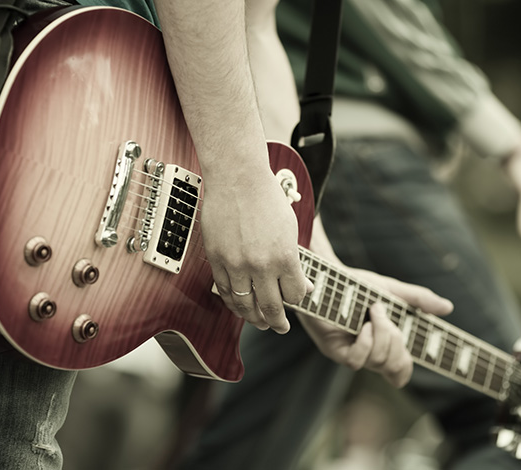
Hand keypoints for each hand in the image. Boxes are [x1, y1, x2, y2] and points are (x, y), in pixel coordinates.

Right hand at [202, 168, 308, 333]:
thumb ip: (295, 262)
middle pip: (271, 307)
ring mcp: (236, 264)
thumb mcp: (291, 229)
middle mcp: (261, 265)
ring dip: (253, 318)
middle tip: (280, 328)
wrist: (237, 178)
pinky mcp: (217, 260)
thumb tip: (303, 287)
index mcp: (285, 257)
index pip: (294, 296)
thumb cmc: (267, 199)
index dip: (296, 299)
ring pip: (245, 305)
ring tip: (260, 322)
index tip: (294, 297)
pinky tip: (239, 305)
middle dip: (278, 323)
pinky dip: (233, 302)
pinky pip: (225, 291)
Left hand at [297, 267, 453, 387]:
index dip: (405, 368)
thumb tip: (448, 308)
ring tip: (372, 312)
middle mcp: (366, 352)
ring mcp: (350, 353)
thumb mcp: (392, 290)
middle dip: (396, 338)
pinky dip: (366, 342)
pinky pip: (357, 361)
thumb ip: (419, 300)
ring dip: (382, 334)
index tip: (410, 348)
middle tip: (382, 312)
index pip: (399, 373)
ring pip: (378, 362)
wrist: (328, 275)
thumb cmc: (356, 284)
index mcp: (382, 344)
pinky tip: (363, 326)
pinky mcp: (334, 350)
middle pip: (394, 365)